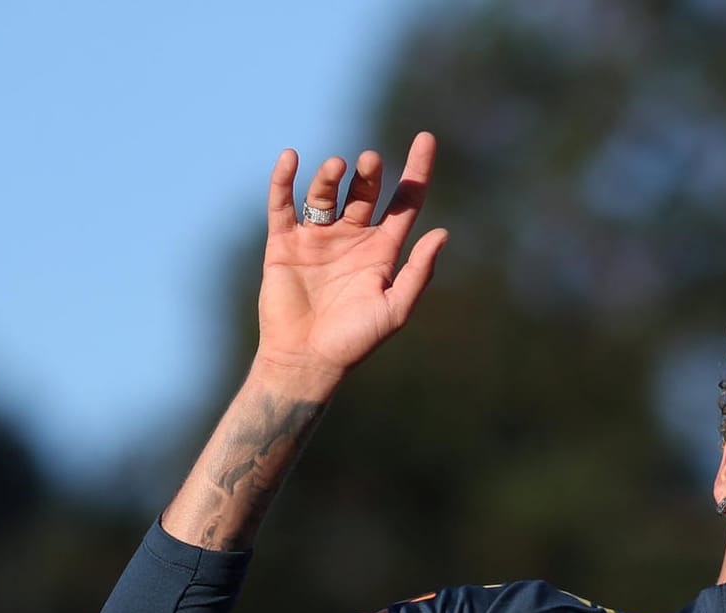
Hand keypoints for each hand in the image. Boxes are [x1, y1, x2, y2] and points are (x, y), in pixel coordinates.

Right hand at [256, 131, 446, 379]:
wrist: (306, 360)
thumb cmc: (354, 341)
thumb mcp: (395, 308)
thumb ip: (418, 272)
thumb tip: (443, 232)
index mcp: (382, 251)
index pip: (403, 202)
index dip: (416, 171)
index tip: (425, 138)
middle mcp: (351, 238)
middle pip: (364, 192)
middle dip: (369, 173)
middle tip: (370, 161)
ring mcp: (317, 239)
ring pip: (325, 195)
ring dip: (331, 177)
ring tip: (337, 166)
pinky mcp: (284, 244)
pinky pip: (282, 205)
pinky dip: (284, 181)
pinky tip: (290, 159)